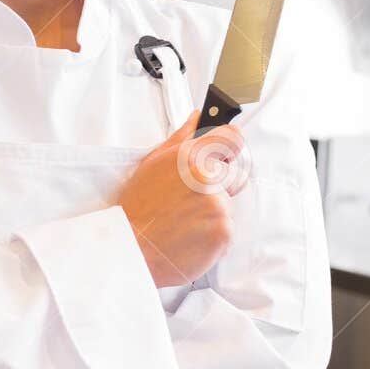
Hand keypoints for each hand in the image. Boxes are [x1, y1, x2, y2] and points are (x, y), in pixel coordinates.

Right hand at [116, 108, 248, 287]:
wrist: (132, 249)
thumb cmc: (138, 208)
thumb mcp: (152, 165)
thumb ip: (181, 139)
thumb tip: (198, 119)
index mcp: (190, 156)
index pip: (233, 138)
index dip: (231, 148)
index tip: (225, 156)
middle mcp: (207, 178)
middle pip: (237, 176)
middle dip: (221, 187)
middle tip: (193, 200)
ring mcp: (217, 205)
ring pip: (230, 206)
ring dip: (215, 213)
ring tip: (186, 221)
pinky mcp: (223, 232)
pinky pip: (228, 230)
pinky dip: (214, 236)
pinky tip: (191, 236)